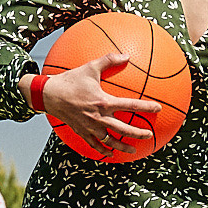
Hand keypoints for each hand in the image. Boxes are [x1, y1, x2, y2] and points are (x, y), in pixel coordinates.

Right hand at [41, 51, 161, 155]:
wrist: (48, 95)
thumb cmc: (70, 80)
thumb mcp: (90, 67)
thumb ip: (109, 60)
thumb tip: (126, 55)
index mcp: (104, 102)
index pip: (130, 105)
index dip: (146, 107)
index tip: (158, 108)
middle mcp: (99, 117)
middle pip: (123, 129)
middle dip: (138, 133)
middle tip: (149, 135)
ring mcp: (90, 127)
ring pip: (110, 141)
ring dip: (122, 146)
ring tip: (132, 150)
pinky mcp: (81, 132)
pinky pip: (94, 144)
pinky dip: (103, 150)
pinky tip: (110, 153)